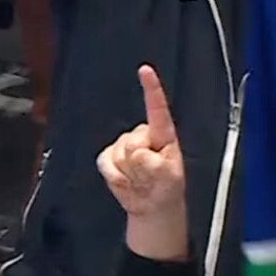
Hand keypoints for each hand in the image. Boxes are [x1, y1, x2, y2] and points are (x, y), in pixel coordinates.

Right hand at [97, 65, 187, 259]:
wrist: (152, 206)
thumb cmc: (166, 187)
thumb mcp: (170, 177)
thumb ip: (155, 164)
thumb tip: (137, 154)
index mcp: (163, 134)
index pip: (157, 108)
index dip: (151, 88)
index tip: (146, 70)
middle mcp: (143, 135)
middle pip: (132, 143)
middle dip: (140, 165)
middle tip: (150, 178)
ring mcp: (125, 144)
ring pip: (119, 155)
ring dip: (130, 174)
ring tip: (141, 181)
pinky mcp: (109, 156)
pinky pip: (105, 163)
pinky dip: (115, 177)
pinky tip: (126, 181)